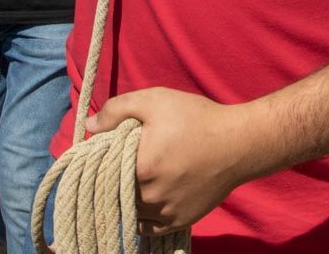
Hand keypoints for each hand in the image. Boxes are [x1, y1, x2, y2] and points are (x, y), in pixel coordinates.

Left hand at [88, 87, 249, 236]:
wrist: (239, 143)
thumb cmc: (196, 118)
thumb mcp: (155, 101)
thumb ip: (118, 109)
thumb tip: (89, 124)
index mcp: (139, 167)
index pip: (102, 170)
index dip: (101, 159)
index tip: (107, 150)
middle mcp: (149, 196)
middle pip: (114, 191)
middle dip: (115, 177)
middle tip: (129, 161)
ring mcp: (164, 212)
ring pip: (130, 210)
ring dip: (128, 196)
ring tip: (141, 177)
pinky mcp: (178, 222)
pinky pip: (147, 226)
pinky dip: (143, 215)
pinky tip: (148, 197)